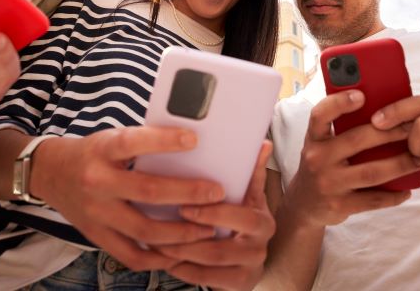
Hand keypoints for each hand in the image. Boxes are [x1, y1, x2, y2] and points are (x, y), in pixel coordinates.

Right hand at [30, 127, 225, 272]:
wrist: (49, 173)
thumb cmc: (92, 152)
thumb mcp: (111, 137)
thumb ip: (143, 142)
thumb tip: (190, 144)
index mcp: (102, 150)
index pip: (133, 142)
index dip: (164, 141)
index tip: (194, 140)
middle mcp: (97, 182)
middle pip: (147, 191)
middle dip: (187, 193)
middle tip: (217, 192)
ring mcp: (96, 214)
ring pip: (144, 230)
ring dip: (181, 232)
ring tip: (208, 228)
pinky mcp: (96, 236)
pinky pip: (131, 256)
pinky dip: (158, 259)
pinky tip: (181, 253)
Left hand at [155, 141, 275, 289]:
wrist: (251, 258)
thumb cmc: (244, 220)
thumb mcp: (250, 197)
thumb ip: (252, 172)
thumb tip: (263, 143)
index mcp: (263, 222)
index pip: (242, 218)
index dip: (213, 214)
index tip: (185, 206)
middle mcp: (259, 248)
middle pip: (222, 248)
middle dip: (188, 239)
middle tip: (161, 228)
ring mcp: (248, 270)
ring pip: (209, 265)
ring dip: (180, 254)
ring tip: (156, 242)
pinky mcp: (237, 285)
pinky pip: (205, 280)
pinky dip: (183, 270)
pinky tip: (165, 259)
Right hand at [283, 90, 417, 228]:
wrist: (304, 205)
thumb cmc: (321, 165)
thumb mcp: (321, 144)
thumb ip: (341, 129)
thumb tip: (382, 110)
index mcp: (314, 138)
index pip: (320, 114)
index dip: (339, 103)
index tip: (361, 95)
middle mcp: (317, 158)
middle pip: (357, 140)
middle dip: (390, 133)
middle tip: (413, 128)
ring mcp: (328, 183)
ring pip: (371, 172)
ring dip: (400, 165)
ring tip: (418, 159)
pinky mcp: (339, 205)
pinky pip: (373, 199)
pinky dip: (394, 195)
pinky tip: (407, 189)